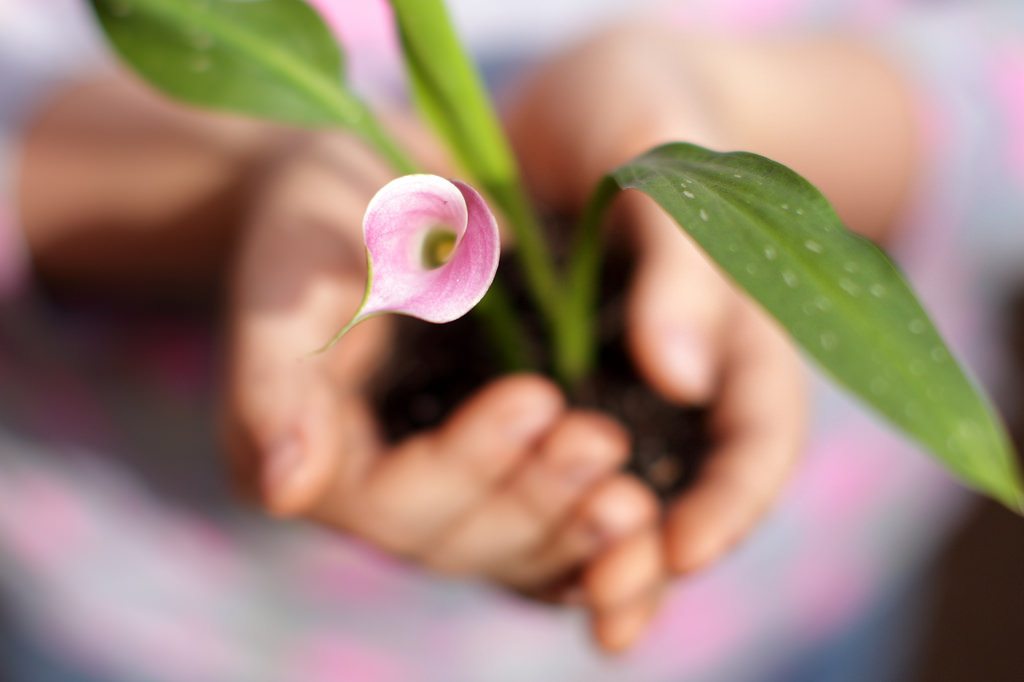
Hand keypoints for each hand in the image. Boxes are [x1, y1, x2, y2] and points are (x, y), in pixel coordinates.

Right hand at [222, 131, 658, 607]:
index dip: (467, 463)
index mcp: (312, 458)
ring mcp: (435, 496)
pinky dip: (587, 538)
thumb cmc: (326, 215)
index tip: (539, 398)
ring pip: (506, 555)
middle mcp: (372, 496)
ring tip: (640, 497)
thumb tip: (285, 489)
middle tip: (607, 446)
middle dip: (534, 501)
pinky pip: (539, 540)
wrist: (372, 197)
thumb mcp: (296, 268)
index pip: (390, 500)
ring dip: (572, 532)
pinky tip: (644, 514)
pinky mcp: (488, 484)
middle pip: (455, 541)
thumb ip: (277, 373)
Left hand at [507, 24, 807, 649]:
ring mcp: (618, 396)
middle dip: (653, 554)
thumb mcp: (670, 167)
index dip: (734, 501)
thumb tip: (680, 377)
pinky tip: (498, 548)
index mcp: (743, 335)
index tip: (683, 544)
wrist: (572, 111)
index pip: (761, 437)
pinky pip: (547, 468)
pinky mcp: (549, 394)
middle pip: (691, 495)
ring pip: (619, 497)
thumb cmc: (642, 117)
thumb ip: (684, 267)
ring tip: (569, 603)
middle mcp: (685, 387)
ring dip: (591, 556)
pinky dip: (532, 514)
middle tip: (612, 604)